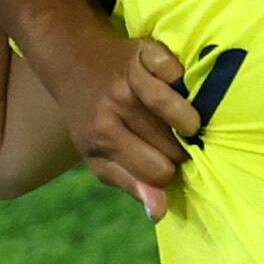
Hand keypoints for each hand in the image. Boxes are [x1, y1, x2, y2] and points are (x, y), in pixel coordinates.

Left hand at [68, 34, 205, 221]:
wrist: (73, 60)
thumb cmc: (91, 118)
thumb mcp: (98, 158)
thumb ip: (130, 184)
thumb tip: (160, 212)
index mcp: (102, 139)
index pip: (157, 173)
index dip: (167, 173)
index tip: (166, 163)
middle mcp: (113, 108)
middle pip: (171, 146)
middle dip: (179, 149)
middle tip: (173, 142)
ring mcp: (129, 79)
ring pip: (179, 113)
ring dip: (189, 121)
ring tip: (187, 123)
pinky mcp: (145, 52)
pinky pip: (178, 75)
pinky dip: (184, 83)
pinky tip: (179, 90)